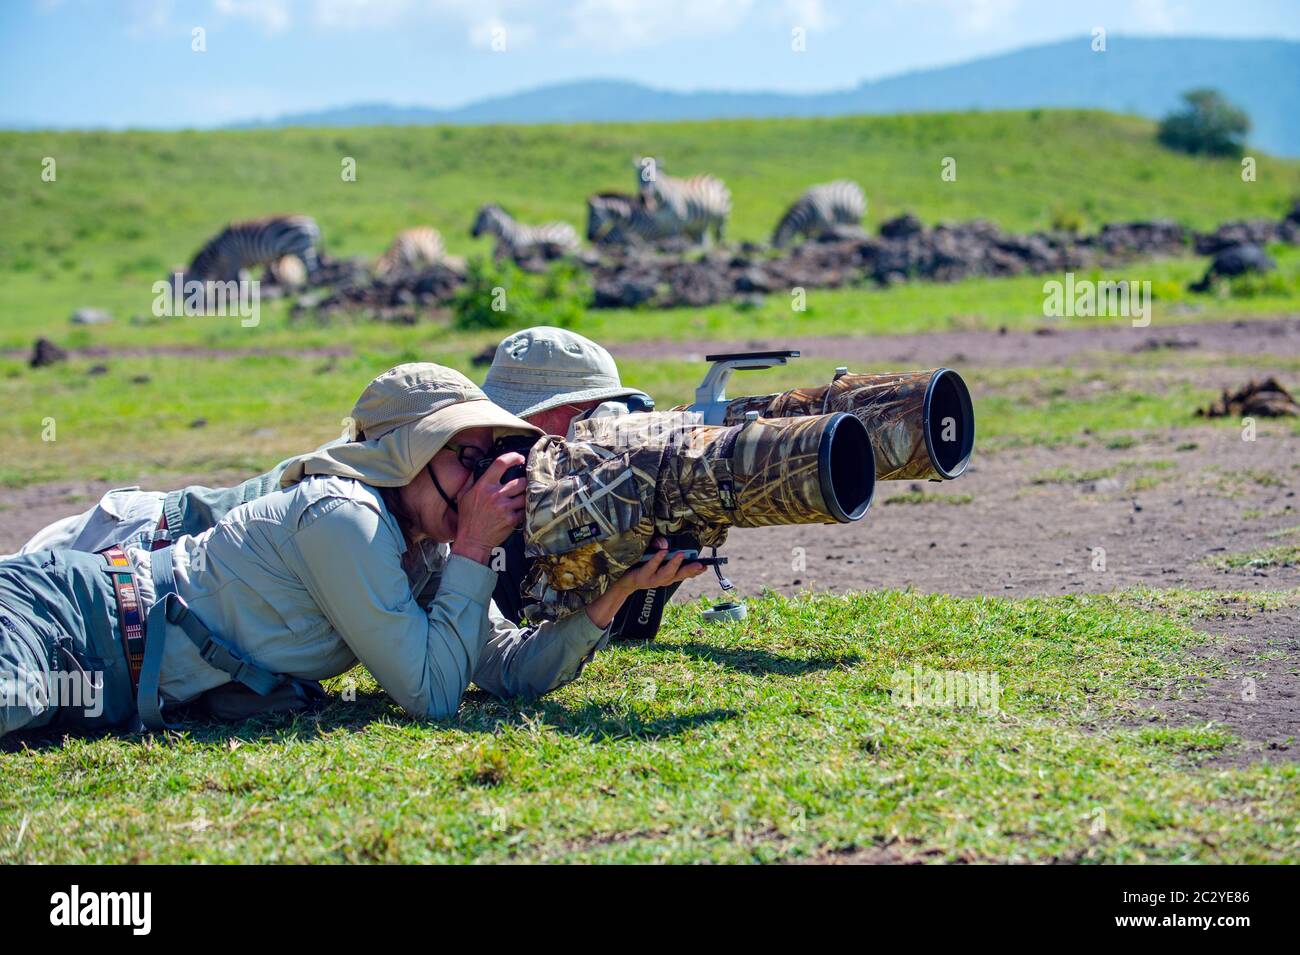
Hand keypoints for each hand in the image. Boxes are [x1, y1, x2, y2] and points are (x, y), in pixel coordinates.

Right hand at [449, 453, 525, 564]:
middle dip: (523, 481)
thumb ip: (472, 480)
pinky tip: (517, 511)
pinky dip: (523, 509)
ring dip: (524, 496)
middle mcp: (495, 495)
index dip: (513, 457)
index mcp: (483, 486)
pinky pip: (524, 509)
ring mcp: (505, 507)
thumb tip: (480, 467)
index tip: (519, 458)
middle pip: (520, 480)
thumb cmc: (467, 519)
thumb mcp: (463, 496)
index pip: (501, 463)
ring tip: (519, 498)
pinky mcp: (512, 519)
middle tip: (522, 484)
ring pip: (525, 495)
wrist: (473, 541)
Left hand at [584, 537, 709, 628]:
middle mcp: (661, 579)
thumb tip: (665, 544)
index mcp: (666, 574)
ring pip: (666, 574)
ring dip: (675, 564)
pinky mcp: (641, 577)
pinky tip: (663, 552)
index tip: (705, 566)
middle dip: (690, 570)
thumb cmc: (637, 564)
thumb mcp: (650, 553)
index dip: (694, 571)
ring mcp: (651, 580)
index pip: (683, 573)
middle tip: (700, 565)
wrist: (618, 578)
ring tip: (682, 554)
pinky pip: (651, 567)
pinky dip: (657, 560)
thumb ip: (658, 546)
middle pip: (678, 576)